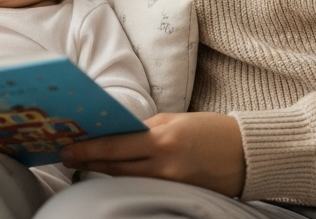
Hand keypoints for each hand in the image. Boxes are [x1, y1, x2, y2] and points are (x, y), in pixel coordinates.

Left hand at [59, 112, 245, 196]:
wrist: (248, 153)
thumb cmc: (212, 130)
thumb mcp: (177, 121)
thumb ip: (146, 130)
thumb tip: (117, 136)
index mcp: (163, 139)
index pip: (115, 147)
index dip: (88, 149)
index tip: (67, 149)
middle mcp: (165, 165)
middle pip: (116, 168)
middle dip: (89, 163)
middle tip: (67, 159)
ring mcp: (172, 184)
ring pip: (127, 181)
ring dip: (104, 174)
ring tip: (84, 167)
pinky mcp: (179, 195)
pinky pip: (146, 188)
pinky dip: (128, 182)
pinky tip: (115, 177)